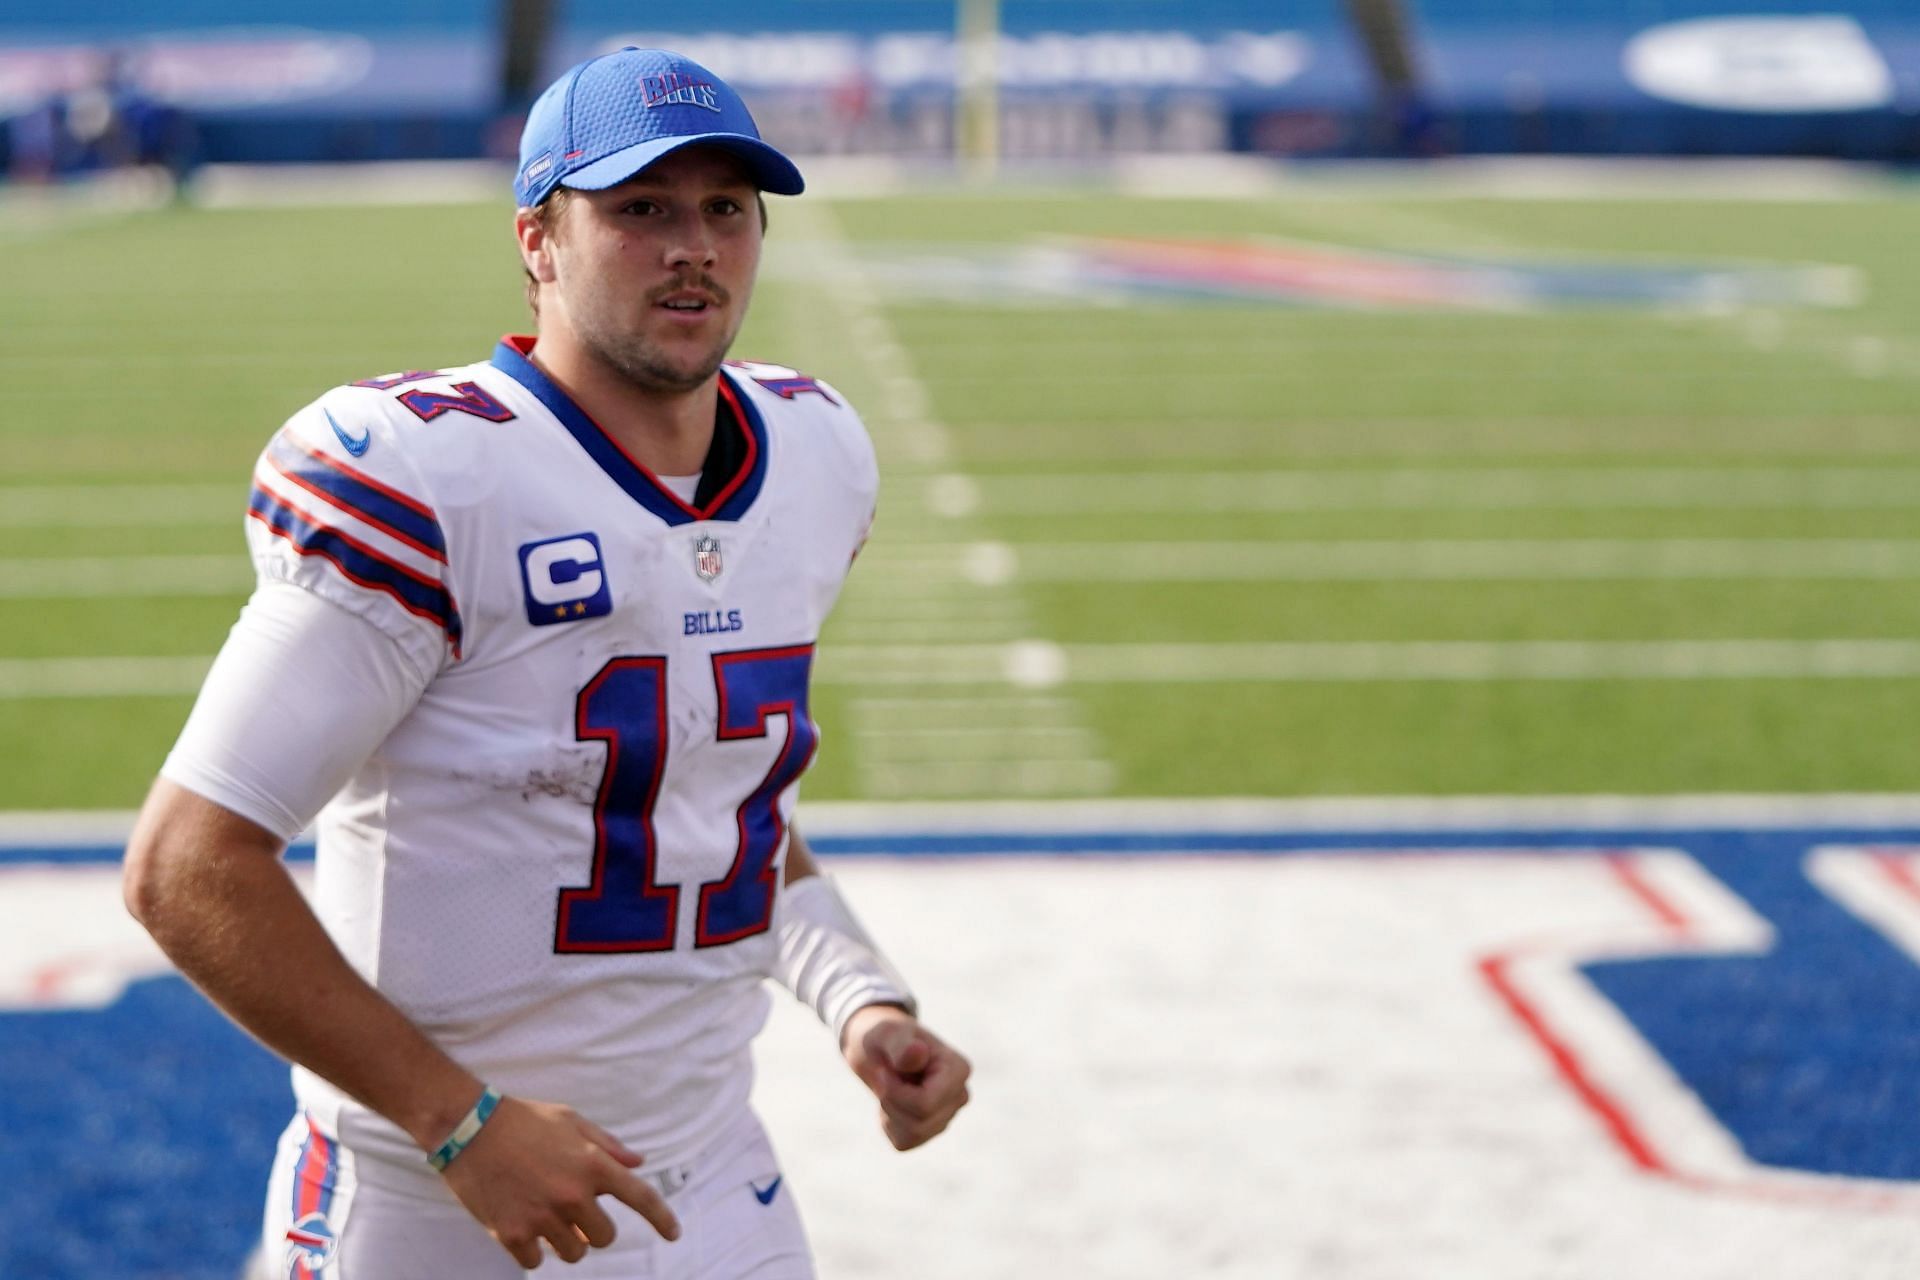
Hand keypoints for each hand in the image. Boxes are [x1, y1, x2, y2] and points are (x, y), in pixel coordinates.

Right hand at [437, 1095, 680, 1267]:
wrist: (468, 1128)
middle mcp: (572, 1195)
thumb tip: (638, 1162)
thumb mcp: (571, 1120)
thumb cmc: (523, 1120)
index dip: (662, 1219)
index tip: (674, 1235)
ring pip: (573, 1254)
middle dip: (594, 1229)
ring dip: (566, 1241)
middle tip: (574, 1212)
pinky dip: (533, 1250)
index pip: (641, 1197)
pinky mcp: (512, 1234)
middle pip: (604, 1237)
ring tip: (546, 1215)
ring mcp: (542, 1217)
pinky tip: (522, 1225)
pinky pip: (536, 1262)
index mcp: (593, 1164)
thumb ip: (607, 1145)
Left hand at [842, 1005, 971, 1150]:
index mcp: (958, 1069)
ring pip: (914, 1134)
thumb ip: (901, 1045)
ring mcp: (948, 1115)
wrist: (880, 1050)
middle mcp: (960, 1095)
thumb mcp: (887, 1034)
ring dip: (890, 1113)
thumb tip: (919, 1053)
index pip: (926, 1103)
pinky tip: (892, 1103)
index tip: (882, 1071)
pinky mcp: (931, 1130)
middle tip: (884, 1077)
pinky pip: (904, 1142)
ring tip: (889, 1089)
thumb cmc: (886, 1038)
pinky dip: (889, 1125)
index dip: (895, 1093)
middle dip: (891, 1102)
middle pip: (920, 1122)